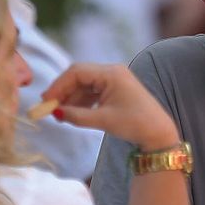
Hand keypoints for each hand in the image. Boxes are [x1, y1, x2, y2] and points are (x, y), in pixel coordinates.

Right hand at [36, 63, 176, 150]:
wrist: (158, 133)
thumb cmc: (135, 124)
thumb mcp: (103, 120)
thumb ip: (77, 116)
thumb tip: (56, 113)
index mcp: (112, 73)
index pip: (77, 72)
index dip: (59, 86)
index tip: (47, 101)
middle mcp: (112, 71)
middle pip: (79, 76)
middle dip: (63, 91)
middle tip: (49, 107)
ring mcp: (114, 79)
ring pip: (84, 84)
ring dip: (71, 98)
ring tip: (59, 114)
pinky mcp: (114, 89)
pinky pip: (92, 91)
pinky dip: (81, 101)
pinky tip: (72, 113)